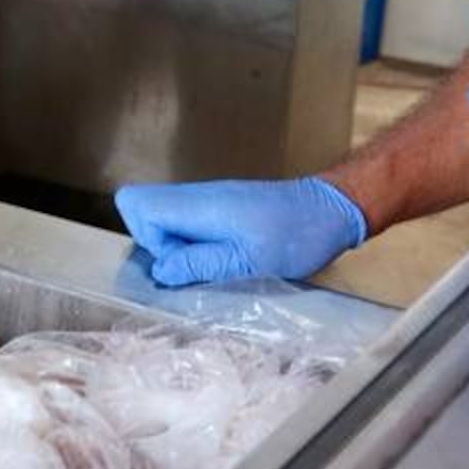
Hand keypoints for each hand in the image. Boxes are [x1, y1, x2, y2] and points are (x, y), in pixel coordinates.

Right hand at [113, 177, 367, 287]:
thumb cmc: (295, 236)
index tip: (182, 261)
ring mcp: (207, 201)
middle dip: (160, 247)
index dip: (149, 239)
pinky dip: (196, 246)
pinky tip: (226, 259)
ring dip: (180, 250)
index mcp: (199, 204)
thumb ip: (199, 264)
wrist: (331, 212)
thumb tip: (160, 271)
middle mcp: (197, 196)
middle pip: (145, 212)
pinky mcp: (220, 210)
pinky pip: (188, 225)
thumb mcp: (247, 261)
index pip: (137, 205)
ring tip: (217, 265)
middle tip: (199, 266)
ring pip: (166, 221)